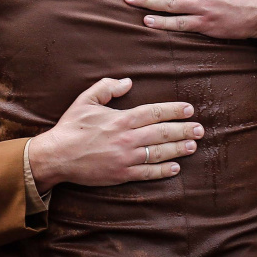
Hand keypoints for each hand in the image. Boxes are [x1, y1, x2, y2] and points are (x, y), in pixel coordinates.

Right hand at [28, 78, 203, 192]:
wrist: (57, 156)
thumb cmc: (71, 127)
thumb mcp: (86, 100)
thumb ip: (107, 87)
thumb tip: (128, 81)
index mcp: (121, 119)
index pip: (154, 112)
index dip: (174, 110)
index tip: (188, 109)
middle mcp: (127, 138)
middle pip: (162, 133)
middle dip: (184, 130)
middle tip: (199, 129)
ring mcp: (126, 158)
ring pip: (159, 153)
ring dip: (179, 149)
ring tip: (193, 146)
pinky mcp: (122, 174)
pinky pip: (148, 173)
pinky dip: (163, 171)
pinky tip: (176, 168)